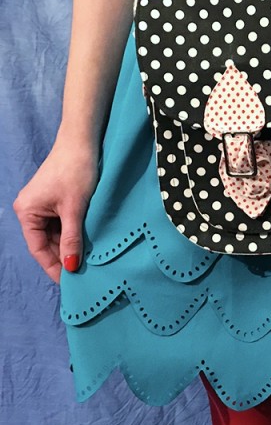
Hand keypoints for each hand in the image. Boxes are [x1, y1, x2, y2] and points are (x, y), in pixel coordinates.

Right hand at [13, 141, 98, 282]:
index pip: (39, 248)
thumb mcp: (75, 208)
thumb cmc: (76, 171)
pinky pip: (62, 222)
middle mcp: (30, 209)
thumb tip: (70, 265)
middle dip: (64, 256)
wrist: (82, 142)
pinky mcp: (55, 198)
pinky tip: (87, 241)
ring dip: (70, 244)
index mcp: (27, 212)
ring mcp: (43, 204)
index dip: (53, 266)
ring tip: (88, 260)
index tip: (68, 283)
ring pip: (56, 233)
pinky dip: (73, 231)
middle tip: (84, 273)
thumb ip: (72, 238)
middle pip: (47, 242)